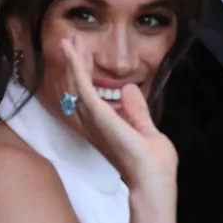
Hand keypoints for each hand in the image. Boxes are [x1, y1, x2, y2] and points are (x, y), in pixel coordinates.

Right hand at [59, 36, 177, 191]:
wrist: (153, 181)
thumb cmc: (153, 164)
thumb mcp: (145, 129)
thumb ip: (136, 110)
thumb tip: (130, 89)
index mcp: (104, 127)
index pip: (89, 95)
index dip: (85, 73)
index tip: (85, 52)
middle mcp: (93, 124)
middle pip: (77, 88)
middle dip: (74, 63)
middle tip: (71, 40)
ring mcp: (94, 120)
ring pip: (75, 84)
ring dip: (73, 61)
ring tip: (68, 40)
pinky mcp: (98, 116)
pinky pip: (82, 87)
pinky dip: (77, 67)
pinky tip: (73, 52)